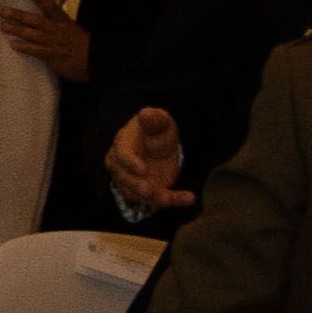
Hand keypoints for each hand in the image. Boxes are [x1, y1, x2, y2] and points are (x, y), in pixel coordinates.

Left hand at [0, 0, 88, 79]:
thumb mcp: (68, 27)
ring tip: (3, 26)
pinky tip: (13, 44)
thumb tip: (38, 9)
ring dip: (17, 30)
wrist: (93, 59)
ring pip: (33, 35)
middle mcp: (57, 30)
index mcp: (62, 21)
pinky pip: (37, 51)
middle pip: (37, 20)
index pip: (51, 7)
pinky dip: (25, 47)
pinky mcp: (52, 56)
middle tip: (3, 11)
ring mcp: (54, 43)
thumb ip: (54, 19)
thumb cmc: (77, 42)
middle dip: (19, 15)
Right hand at [104, 106, 190, 221]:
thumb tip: (146, 113)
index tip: (142, 169)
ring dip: (158, 198)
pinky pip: (158, 200)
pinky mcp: (147, 192)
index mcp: (122, 147)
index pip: (121, 157)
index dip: (130, 164)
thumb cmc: (155, 132)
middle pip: (125, 180)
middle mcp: (122, 168)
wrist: (158, 146)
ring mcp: (133, 182)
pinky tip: (190, 197)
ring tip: (182, 197)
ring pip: (140, 194)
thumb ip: (154, 119)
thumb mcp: (159, 122)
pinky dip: (174, 200)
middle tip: (149, 191)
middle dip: (137, 187)